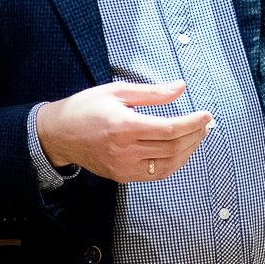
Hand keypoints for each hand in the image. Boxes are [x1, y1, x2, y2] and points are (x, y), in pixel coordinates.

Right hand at [35, 80, 213, 182]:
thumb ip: (152, 93)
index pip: (169, 129)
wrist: (58, 134)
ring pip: (167, 164)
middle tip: (205, 123)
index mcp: (124, 127)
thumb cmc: (86, 108)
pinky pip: (155, 174)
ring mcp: (123, 167)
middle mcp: (124, 150)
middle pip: (172, 147)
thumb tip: (180, 87)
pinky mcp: (121, 175)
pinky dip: (173, 163)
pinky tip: (180, 150)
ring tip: (197, 135)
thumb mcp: (118, 91)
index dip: (193, 123)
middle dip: (194, 135)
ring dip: (188, 150)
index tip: (206, 115)